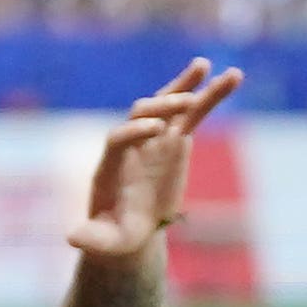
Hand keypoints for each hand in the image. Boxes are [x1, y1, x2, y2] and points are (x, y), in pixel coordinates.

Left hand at [67, 58, 241, 261]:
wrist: (130, 226)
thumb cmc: (115, 235)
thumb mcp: (105, 241)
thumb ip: (91, 238)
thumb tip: (73, 238)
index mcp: (111, 166)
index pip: (118, 139)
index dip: (134, 132)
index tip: (156, 130)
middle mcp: (131, 145)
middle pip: (140, 115)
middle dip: (160, 107)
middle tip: (184, 103)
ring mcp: (154, 138)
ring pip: (168, 106)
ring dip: (185, 85)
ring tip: (204, 65)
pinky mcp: (176, 138)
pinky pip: (194, 112)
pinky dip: (211, 94)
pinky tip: (233, 75)